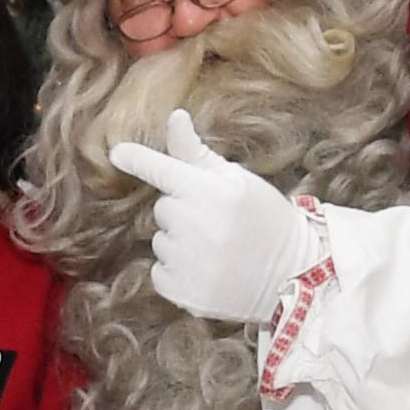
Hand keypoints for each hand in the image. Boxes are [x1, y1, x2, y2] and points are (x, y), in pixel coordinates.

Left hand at [102, 110, 323, 323]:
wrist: (293, 275)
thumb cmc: (266, 220)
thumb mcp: (238, 180)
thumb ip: (197, 154)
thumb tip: (174, 117)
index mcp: (212, 192)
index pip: (165, 171)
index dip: (139, 160)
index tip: (117, 153)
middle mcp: (196, 226)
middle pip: (163, 208)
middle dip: (182, 211)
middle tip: (216, 222)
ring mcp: (188, 262)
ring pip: (161, 241)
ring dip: (179, 243)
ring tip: (215, 250)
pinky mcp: (182, 292)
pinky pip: (160, 271)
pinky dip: (176, 272)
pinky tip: (207, 271)